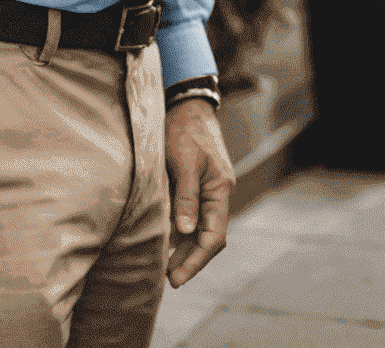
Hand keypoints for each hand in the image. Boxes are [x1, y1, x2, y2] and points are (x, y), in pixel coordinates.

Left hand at [164, 98, 233, 286]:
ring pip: (199, 229)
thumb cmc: (184, 130)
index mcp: (220, 188)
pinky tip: (164, 243)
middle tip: (169, 280)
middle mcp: (216, 193)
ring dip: (185, 249)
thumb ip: (186, 197)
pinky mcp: (193, 186)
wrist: (185, 104)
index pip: (214, 235)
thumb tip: (185, 232)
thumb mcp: (184, 162)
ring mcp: (206, 190)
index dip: (197, 259)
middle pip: (209, 236)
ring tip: (164, 268)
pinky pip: (190, 217)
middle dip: (191, 260)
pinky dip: (179, 234)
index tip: (176, 277)